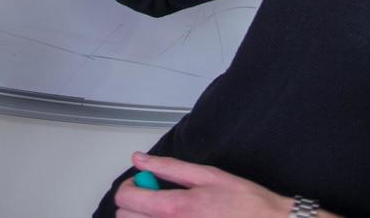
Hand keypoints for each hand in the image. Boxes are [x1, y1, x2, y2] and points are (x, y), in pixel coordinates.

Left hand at [113, 152, 298, 217]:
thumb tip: (139, 159)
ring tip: (167, 211)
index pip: (126, 199)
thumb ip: (169, 167)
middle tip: (155, 198)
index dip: (129, 187)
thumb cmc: (243, 202)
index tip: (143, 183)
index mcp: (175, 208)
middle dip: (134, 205)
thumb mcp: (207, 175)